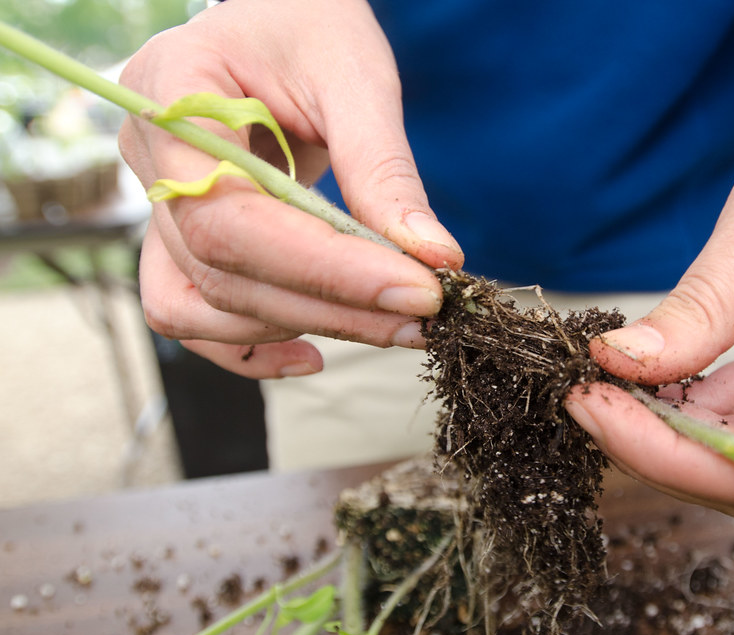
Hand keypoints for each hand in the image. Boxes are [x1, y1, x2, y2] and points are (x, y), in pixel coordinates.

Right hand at [119, 0, 462, 377]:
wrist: (281, 17)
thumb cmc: (312, 24)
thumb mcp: (356, 77)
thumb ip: (385, 170)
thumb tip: (434, 259)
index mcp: (174, 95)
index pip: (232, 214)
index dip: (324, 268)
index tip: (414, 288)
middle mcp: (148, 159)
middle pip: (220, 269)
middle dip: (330, 306)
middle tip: (422, 316)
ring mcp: (158, 203)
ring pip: (198, 305)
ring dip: (298, 326)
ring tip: (385, 323)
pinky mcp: (184, 238)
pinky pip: (194, 314)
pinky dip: (251, 346)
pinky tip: (316, 351)